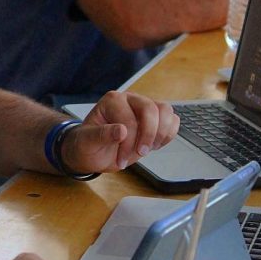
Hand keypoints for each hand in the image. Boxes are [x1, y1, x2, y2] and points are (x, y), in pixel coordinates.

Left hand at [63, 91, 177, 172]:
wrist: (93, 151)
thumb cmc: (88, 144)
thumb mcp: (88, 142)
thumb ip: (102, 135)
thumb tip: (121, 131)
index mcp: (112, 101)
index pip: (129, 119)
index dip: (128, 143)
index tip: (121, 160)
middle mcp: (129, 99)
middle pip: (151, 109)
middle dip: (148, 135)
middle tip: (140, 153)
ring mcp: (144, 106)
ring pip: (166, 111)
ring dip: (161, 133)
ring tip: (148, 148)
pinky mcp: (154, 118)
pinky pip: (172, 120)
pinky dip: (168, 134)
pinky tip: (155, 145)